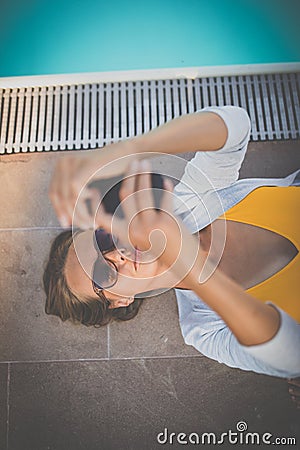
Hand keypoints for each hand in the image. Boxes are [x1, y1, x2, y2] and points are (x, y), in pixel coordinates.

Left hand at [49, 140, 137, 227]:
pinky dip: (84, 208)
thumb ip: (77, 193)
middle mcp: (64, 162)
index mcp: (62, 164)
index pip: (54, 192)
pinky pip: (77, 195)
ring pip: (68, 198)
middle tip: (81, 227)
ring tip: (91, 224)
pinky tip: (94, 212)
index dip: (59, 210)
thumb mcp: (90, 180)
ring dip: (79, 215)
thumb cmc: (114, 168)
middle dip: (69, 215)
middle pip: (58, 196)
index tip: (67, 224)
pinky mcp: (83, 167)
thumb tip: (66, 217)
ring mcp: (72, 163)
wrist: (130, 154)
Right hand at [96, 160, 200, 277]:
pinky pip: (164, 198)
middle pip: (126, 194)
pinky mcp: (166, 221)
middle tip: (134, 162)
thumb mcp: (144, 237)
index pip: (103, 217)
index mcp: (126, 235)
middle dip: (130, 175)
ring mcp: (150, 226)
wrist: (187, 264)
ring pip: (143, 192)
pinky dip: (166, 188)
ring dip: (144, 174)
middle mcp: (134, 230)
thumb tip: (128, 198)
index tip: (97, 186)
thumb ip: (134, 222)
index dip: (96, 202)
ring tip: (147, 164)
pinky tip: (168, 182)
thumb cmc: (166, 248)